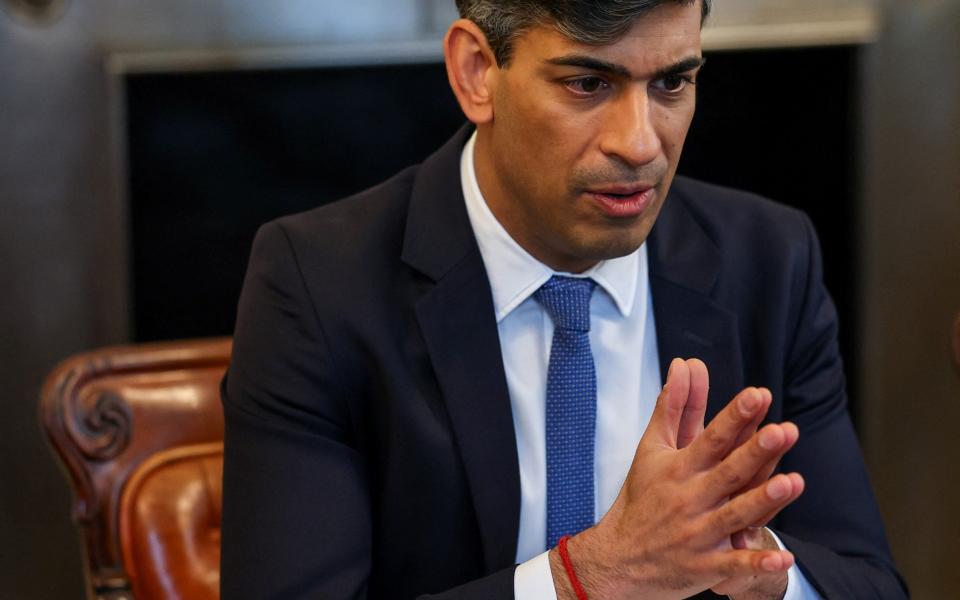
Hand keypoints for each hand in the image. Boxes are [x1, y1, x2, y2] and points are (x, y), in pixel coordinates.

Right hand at [550, 358, 803, 599]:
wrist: (619, 558)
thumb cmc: (641, 497)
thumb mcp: (652, 448)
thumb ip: (674, 406)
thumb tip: (683, 364)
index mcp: (679, 468)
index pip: (711, 437)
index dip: (735, 417)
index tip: (757, 395)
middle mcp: (690, 498)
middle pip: (729, 472)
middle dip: (755, 452)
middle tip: (783, 430)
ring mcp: (699, 534)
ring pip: (736, 515)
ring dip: (763, 501)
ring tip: (792, 482)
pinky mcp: (706, 567)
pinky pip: (735, 566)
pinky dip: (757, 564)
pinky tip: (784, 559)